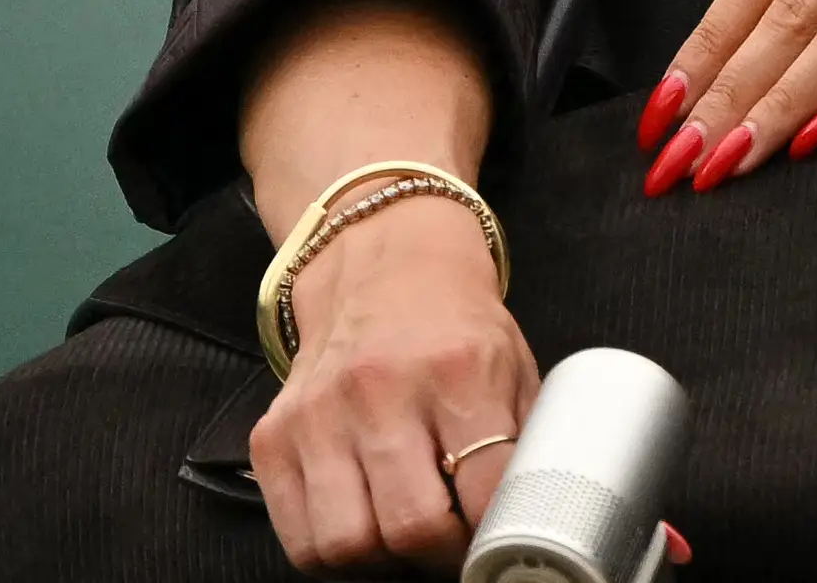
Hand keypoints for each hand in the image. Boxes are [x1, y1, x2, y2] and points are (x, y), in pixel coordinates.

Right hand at [250, 194, 540, 573]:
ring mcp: (319, 414)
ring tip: (404, 537)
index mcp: (458, 371)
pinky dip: (333, 553)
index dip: (499, 539)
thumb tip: (541, 523)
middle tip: (453, 546)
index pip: (485, 495)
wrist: (382, 263)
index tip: (501, 546)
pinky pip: (299, 539)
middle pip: (411, 529)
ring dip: (383, 561)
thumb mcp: (512, 369)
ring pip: (347, 544)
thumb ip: (525, 444)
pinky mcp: (274, 435)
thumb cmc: (455, 326)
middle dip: (441, 557)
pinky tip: (362, 526)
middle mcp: (382, 389)